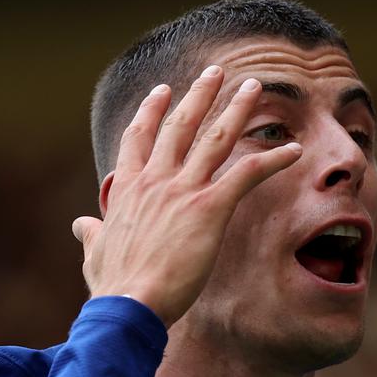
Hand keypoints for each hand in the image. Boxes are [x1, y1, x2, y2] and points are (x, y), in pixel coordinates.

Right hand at [71, 65, 302, 326]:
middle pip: (180, 125)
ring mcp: (183, 190)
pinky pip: (248, 173)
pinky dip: (273, 159)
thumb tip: (81, 224)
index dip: (152, 111)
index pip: (139, 138)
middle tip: (217, 71)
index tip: (163, 90)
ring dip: (237, 108)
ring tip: (254, 85)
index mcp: (127, 188)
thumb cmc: (114, 289)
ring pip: (216, 137)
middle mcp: (155, 180)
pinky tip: (295, 150)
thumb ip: (92, 234)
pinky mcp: (209, 208)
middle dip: (200, 94)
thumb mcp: (95, 254)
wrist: (128, 306)